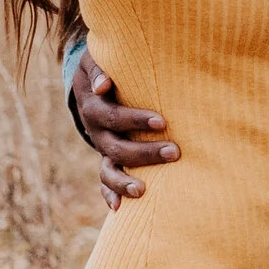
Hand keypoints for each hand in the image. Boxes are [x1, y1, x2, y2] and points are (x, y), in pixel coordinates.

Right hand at [70, 57, 178, 209]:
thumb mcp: (96, 59)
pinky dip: (110, 194)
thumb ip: (101, 67)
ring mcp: (101, 147)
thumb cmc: (106, 66)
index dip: (135, 120)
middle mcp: (96, 131)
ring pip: (108, 170)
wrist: (93, 82)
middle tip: (175, 152)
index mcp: (94, 106)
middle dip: (145, 152)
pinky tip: (119, 209)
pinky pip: (104, 181)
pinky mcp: (106, 159)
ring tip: (143, 190)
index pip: (113, 116)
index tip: (162, 122)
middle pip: (115, 147)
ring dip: (124, 181)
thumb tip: (105, 85)